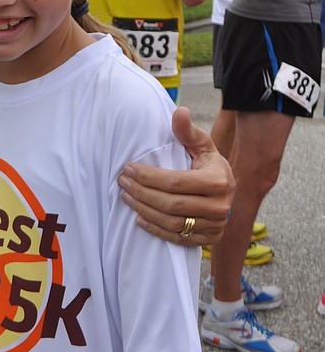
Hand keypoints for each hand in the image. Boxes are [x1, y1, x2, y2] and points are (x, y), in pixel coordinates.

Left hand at [118, 107, 234, 244]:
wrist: (228, 192)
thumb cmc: (209, 165)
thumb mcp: (202, 145)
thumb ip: (188, 131)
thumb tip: (179, 111)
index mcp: (218, 181)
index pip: (175, 182)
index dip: (148, 177)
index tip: (128, 169)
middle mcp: (219, 206)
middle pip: (171, 204)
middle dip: (142, 194)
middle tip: (123, 183)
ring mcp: (215, 225)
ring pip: (172, 223)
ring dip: (145, 211)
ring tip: (127, 198)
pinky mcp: (210, 239)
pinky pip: (178, 238)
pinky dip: (156, 230)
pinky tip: (139, 218)